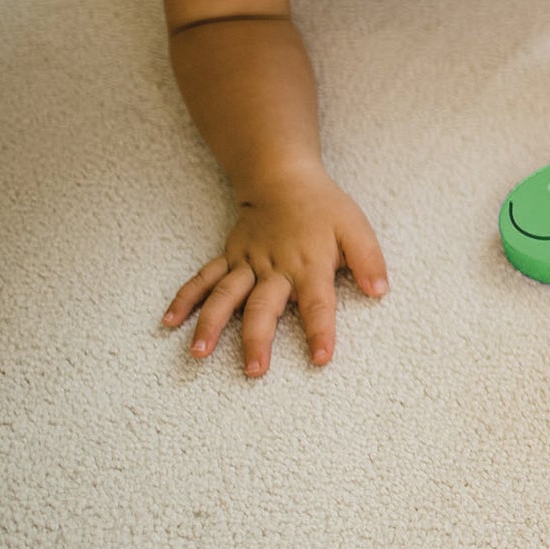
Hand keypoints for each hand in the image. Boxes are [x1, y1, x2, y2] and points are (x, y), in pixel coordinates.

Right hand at [162, 167, 388, 376]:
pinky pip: (204, 278)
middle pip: (263, 307)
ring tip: (198, 353)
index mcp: (309, 265)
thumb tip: (380, 291)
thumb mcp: (355, 228)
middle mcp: (274, 268)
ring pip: (226, 296)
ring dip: (211, 324)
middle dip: (257, 339)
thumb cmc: (324, 207)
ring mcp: (247, 263)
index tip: (320, 358)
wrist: (284, 178)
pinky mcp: (229, 257)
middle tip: (254, 370)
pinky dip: (186, 298)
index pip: (317, 304)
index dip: (320, 331)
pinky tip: (170, 321)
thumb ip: (368, 260)